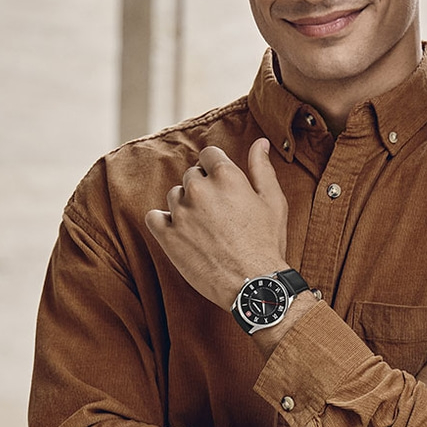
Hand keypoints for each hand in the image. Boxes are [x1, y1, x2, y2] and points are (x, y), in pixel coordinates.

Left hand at [145, 139, 288, 309]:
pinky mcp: (167, 236)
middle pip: (192, 174)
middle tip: (218, 212)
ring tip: (204, 226)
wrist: (254, 284)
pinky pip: (154, 217)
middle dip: (203, 187)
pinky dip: (163, 222)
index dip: (216, 167)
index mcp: (226, 176)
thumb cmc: (267, 243)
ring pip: (175, 195)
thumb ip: (262, 168)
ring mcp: (181, 213)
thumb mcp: (272, 201)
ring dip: (186, 205)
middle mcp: (200, 190)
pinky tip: (179, 232)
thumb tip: (260, 142)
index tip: (222, 184)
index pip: (209, 154)